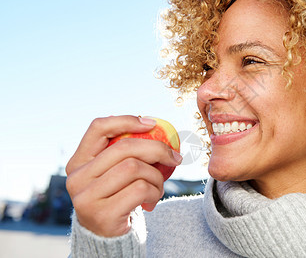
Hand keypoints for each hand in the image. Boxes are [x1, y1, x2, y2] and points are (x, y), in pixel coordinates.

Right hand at [65, 115, 181, 236]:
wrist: (108, 238)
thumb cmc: (117, 197)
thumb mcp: (113, 173)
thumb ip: (123, 153)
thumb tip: (154, 127)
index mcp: (78, 162)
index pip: (98, 128)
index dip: (127, 120)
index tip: (152, 124)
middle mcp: (77, 177)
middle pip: (124, 148)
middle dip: (157, 149)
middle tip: (174, 157)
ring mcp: (87, 197)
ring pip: (135, 168)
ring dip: (156, 176)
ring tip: (158, 186)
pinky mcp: (103, 214)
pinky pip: (141, 189)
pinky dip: (155, 192)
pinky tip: (152, 200)